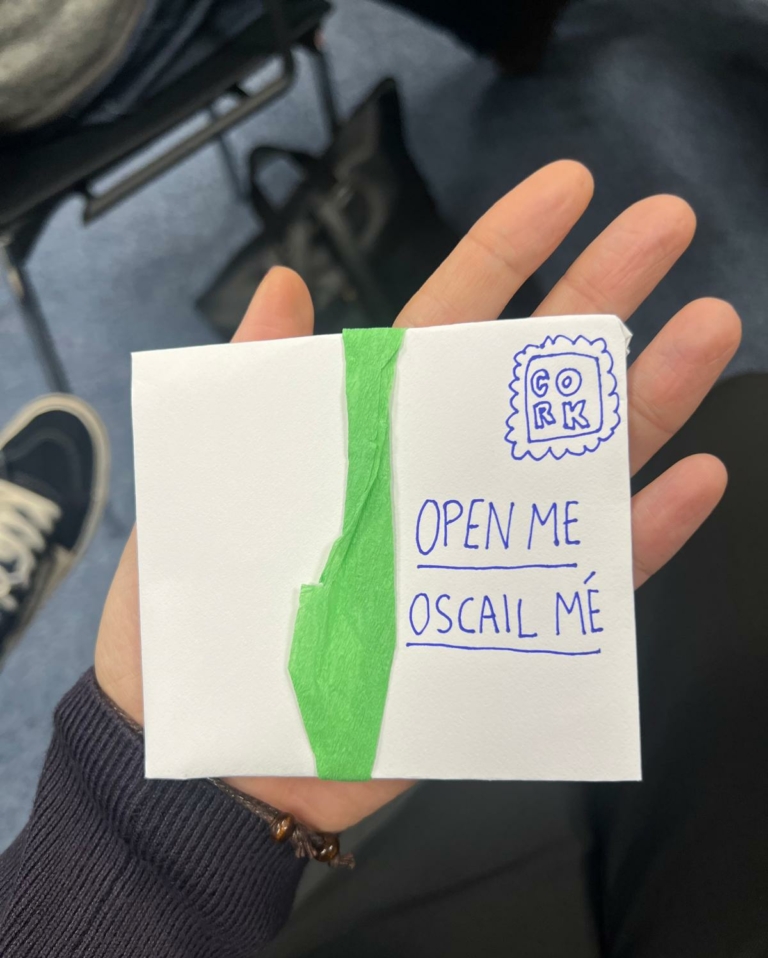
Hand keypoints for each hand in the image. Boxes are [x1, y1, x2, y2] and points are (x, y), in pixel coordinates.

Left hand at [96, 161, 739, 829]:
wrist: (214, 760)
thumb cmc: (195, 623)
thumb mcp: (208, 492)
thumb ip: (253, 390)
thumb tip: (286, 282)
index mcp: (367, 428)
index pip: (448, 319)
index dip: (509, 248)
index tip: (571, 189)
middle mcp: (436, 477)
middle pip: (530, 376)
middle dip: (601, 296)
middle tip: (670, 227)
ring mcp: (477, 549)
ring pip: (576, 465)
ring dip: (644, 400)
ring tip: (708, 332)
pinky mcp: (501, 628)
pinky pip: (584, 577)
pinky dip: (640, 533)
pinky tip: (691, 480)